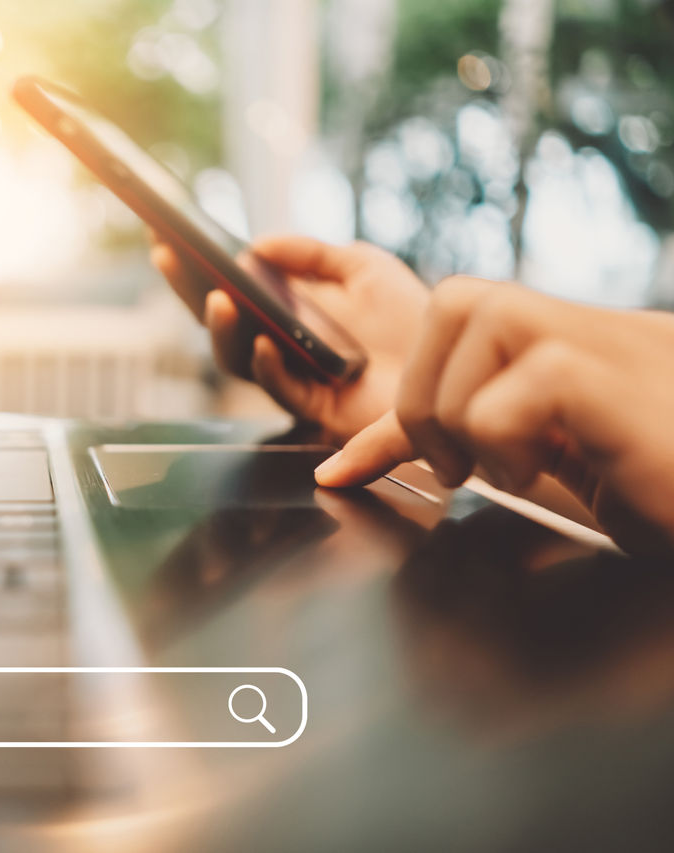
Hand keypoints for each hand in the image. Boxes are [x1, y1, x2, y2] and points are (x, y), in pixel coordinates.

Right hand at [150, 234, 427, 440]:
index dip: (194, 266)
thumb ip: (311, 253)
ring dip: (222, 329)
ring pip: (237, 359)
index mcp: (286, 311)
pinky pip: (278, 388)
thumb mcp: (363, 267)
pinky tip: (266, 341)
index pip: (227, 288)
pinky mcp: (313, 409)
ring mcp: (292, 376)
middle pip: (218, 322)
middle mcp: (280, 344)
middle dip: (187, 290)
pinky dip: (268, 365)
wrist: (454, 362)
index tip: (166, 235)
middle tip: (168, 258)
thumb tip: (256, 245)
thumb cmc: (412, 318)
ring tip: (221, 298)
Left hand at [314, 277, 673, 554]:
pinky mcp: (618, 378)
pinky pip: (523, 384)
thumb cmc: (652, 482)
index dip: (392, 397)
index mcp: (561, 341)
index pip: (452, 324)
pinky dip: (506, 436)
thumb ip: (453, 440)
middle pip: (454, 301)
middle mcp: (582, 327)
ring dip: (465, 417)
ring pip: (479, 324)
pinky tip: (548, 469)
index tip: (343, 472)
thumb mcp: (537, 461)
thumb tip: (345, 464)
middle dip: (422, 397)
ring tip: (511, 469)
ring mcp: (606, 343)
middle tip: (459, 468)